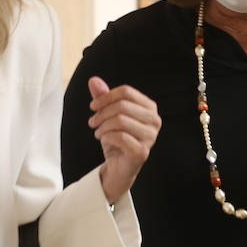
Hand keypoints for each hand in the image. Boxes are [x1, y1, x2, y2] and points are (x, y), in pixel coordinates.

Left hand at [88, 76, 159, 202]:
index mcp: (149, 108)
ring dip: (103, 126)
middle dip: (102, 113)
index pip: (126, 92)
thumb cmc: (116, 139)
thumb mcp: (107, 115)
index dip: (106, 97)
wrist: (118, 167)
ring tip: (98, 132)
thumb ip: (103, 97)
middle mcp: (154, 121)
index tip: (93, 106)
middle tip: (93, 122)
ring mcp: (151, 138)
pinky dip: (107, 137)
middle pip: (122, 105)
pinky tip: (104, 140)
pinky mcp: (142, 152)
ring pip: (120, 120)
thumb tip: (93, 80)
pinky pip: (120, 137)